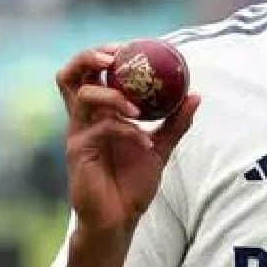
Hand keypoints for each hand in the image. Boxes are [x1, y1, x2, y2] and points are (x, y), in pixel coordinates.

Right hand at [56, 43, 200, 236]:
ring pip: (83, 95)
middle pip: (70, 74)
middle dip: (90, 57)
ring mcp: (78, 133)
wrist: (119, 221)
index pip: (90, 72)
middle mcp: (83, 118)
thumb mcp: (160, 148)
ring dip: (112, 93)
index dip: (104, 52)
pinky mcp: (78, 152)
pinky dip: (125, 129)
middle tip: (116, 56)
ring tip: (136, 106)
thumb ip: (175, 122)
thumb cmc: (132, 184)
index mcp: (98, 112)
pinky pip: (101, 128)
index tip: (129, 46)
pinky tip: (144, 142)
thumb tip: (196, 95)